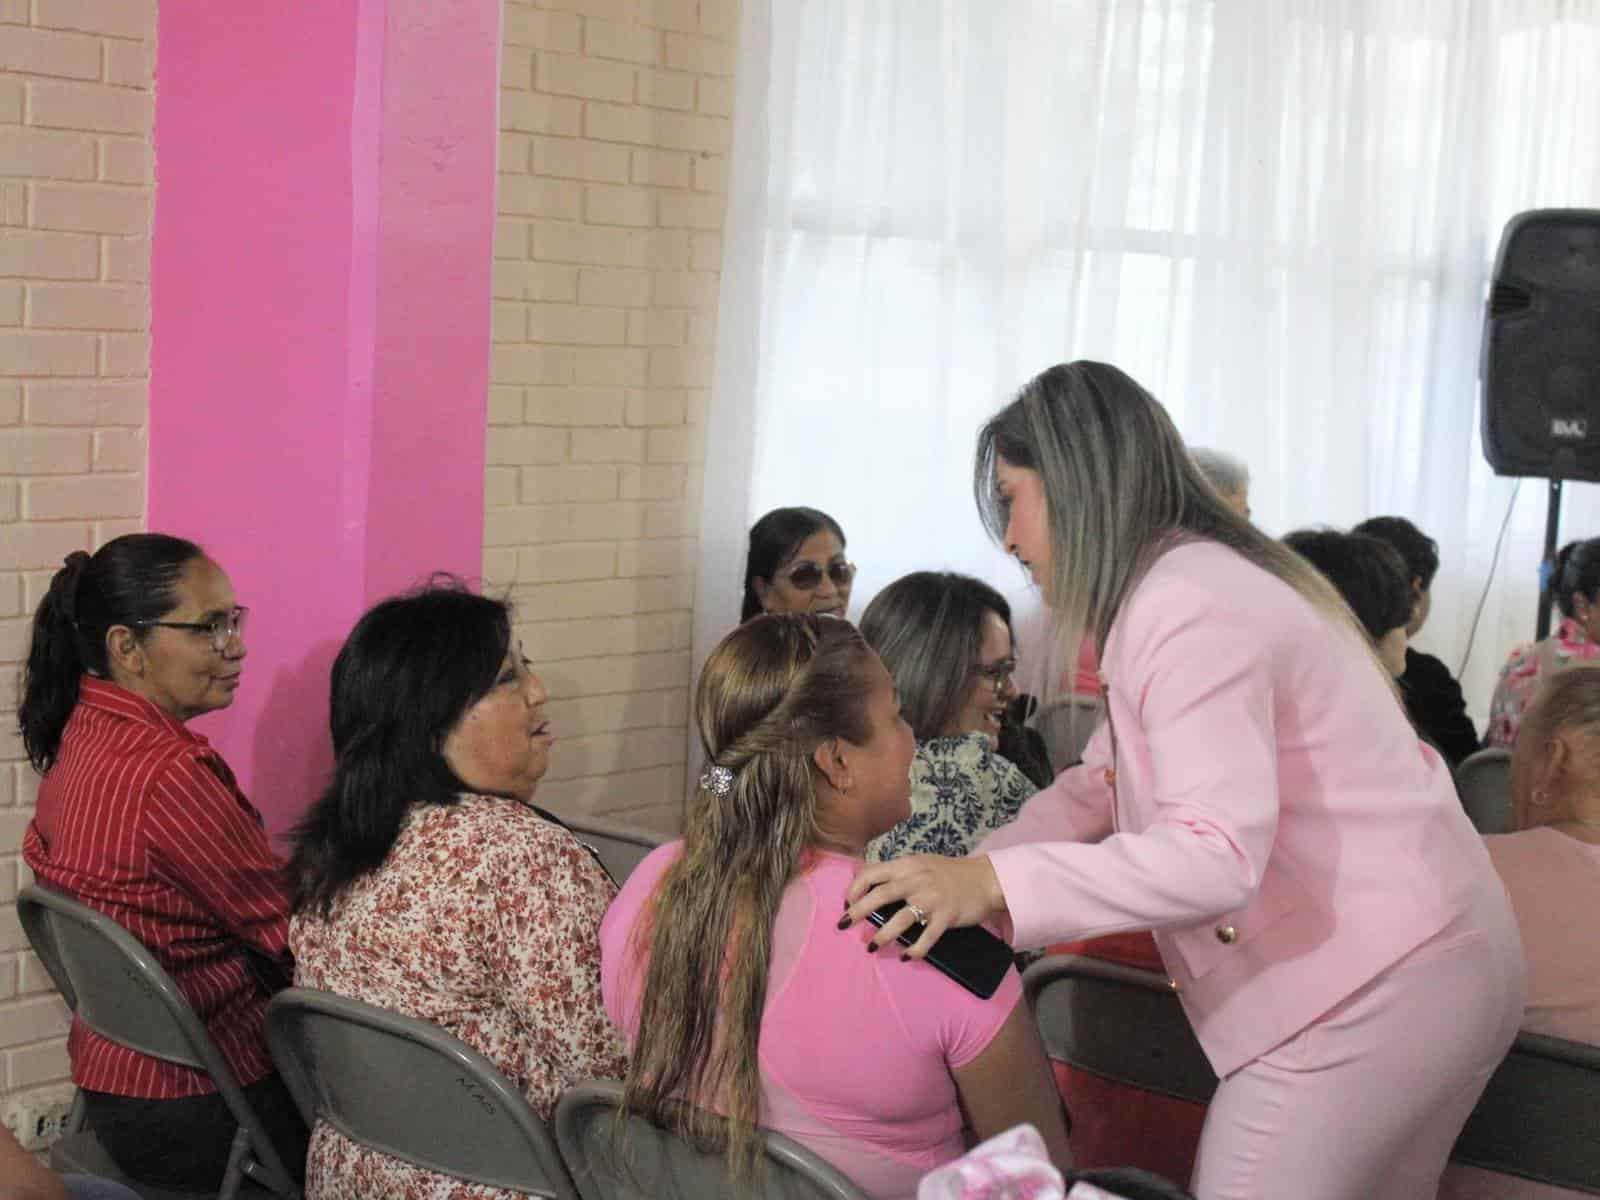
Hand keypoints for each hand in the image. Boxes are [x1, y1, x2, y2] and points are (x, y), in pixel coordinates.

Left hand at [842, 854, 1007, 959]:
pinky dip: (915, 950)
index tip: (847, 903)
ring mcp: (932, 898)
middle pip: (880, 895)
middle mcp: (916, 880)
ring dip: (883, 935)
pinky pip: (927, 937)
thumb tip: (865, 883)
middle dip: (857, 911)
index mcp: (906, 865)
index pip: (871, 873)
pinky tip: (907, 957)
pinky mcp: (946, 916)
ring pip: (900, 919)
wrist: (984, 879)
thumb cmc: (948, 873)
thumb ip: (896, 872)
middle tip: (843, 925)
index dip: (854, 889)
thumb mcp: (919, 863)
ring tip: (871, 946)